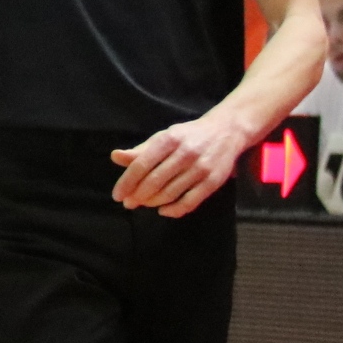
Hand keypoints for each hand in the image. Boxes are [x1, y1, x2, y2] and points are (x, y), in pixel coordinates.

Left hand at [111, 116, 241, 216]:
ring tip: (143, 204)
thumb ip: (140, 150)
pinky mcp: (214, 182)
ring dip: (153, 202)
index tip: (117, 195)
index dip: (127, 182)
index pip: (141, 165)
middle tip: (128, 203)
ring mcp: (201, 168)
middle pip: (154, 181)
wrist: (227, 131)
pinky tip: (163, 211)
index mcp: (168, 140)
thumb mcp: (163, 137)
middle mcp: (185, 153)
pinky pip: (190, 202)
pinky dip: (174, 210)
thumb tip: (115, 157)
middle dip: (138, 195)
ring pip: (170, 193)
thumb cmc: (188, 136)